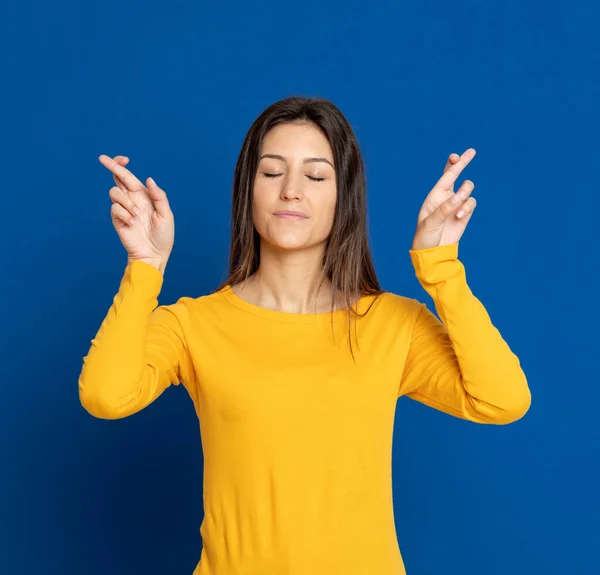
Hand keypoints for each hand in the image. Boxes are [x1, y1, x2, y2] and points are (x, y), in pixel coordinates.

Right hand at [99, 154, 174, 270]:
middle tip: (102, 158)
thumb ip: (159, 196)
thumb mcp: (166, 214)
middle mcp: (132, 200)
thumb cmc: (163, 235)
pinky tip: (132, 223)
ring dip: (126, 202)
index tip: (123, 159)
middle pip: (117, 178)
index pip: (130, 177)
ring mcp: (123, 209)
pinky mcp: (117, 219)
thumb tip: (148, 179)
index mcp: (144, 195)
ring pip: (115, 193)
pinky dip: (124, 214)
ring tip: (137, 216)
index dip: (123, 166)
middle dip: (111, 166)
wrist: (153, 254)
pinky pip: (115, 208)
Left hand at [411, 148, 476, 250]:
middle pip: (457, 174)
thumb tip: (458, 198)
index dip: (453, 163)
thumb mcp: (430, 223)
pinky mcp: (465, 213)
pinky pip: (471, 203)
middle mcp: (446, 197)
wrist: (433, 251)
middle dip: (463, 163)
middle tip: (471, 152)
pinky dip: (467, 208)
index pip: (445, 175)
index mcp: (435, 195)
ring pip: (468, 188)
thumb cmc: (425, 235)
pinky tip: (459, 217)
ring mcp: (457, 204)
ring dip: (464, 193)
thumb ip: (444, 209)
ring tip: (457, 206)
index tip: (457, 155)